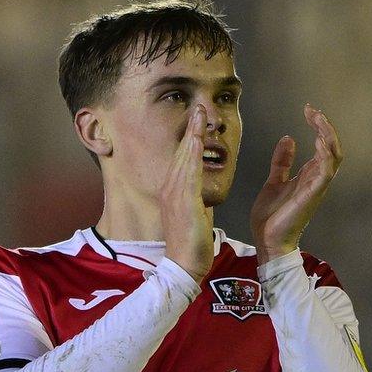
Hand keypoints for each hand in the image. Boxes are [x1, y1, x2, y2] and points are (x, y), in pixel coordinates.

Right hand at [162, 104, 214, 281]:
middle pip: (182, 152)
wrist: (184, 264)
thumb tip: (201, 190)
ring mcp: (174, 194)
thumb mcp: (193, 214)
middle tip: (197, 107)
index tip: (197, 120)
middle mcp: (170, 188)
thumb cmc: (190, 243)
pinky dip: (192, 156)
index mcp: (173, 191)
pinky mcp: (183, 202)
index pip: (183, 158)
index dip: (189, 137)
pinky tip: (196, 141)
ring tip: (198, 115)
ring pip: (184, 158)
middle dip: (190, 129)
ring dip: (191, 135)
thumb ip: (195, 198)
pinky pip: (188, 174)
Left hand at [251, 104, 342, 263]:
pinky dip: (325, 156)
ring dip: (327, 136)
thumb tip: (288, 138)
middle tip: (313, 110)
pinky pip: (326, 172)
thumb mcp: (274, 181)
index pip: (322, 145)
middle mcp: (316, 179)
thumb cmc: (271, 216)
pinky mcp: (312, 195)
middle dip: (325, 127)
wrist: (266, 240)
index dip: (318, 126)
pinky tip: (319, 141)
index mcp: (308, 175)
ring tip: (317, 119)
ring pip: (333, 156)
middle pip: (332, 147)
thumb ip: (282, 162)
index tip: (308, 109)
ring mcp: (316, 187)